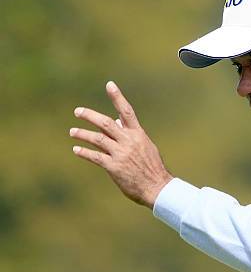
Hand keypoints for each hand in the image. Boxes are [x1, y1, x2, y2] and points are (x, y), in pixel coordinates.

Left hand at [70, 81, 173, 208]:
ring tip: (72, 132)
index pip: (127, 111)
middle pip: (106, 123)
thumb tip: (117, 122)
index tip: (109, 85)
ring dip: (83, 134)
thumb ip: (130, 134)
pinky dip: (84, 152)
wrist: (157, 187)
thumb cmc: (152, 168)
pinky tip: (76, 150)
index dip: (117, 97)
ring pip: (97, 139)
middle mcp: (128, 141)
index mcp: (138, 134)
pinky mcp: (114, 167)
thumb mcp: (145, 147)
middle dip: (90, 115)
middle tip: (78, 111)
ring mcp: (121, 154)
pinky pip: (95, 157)